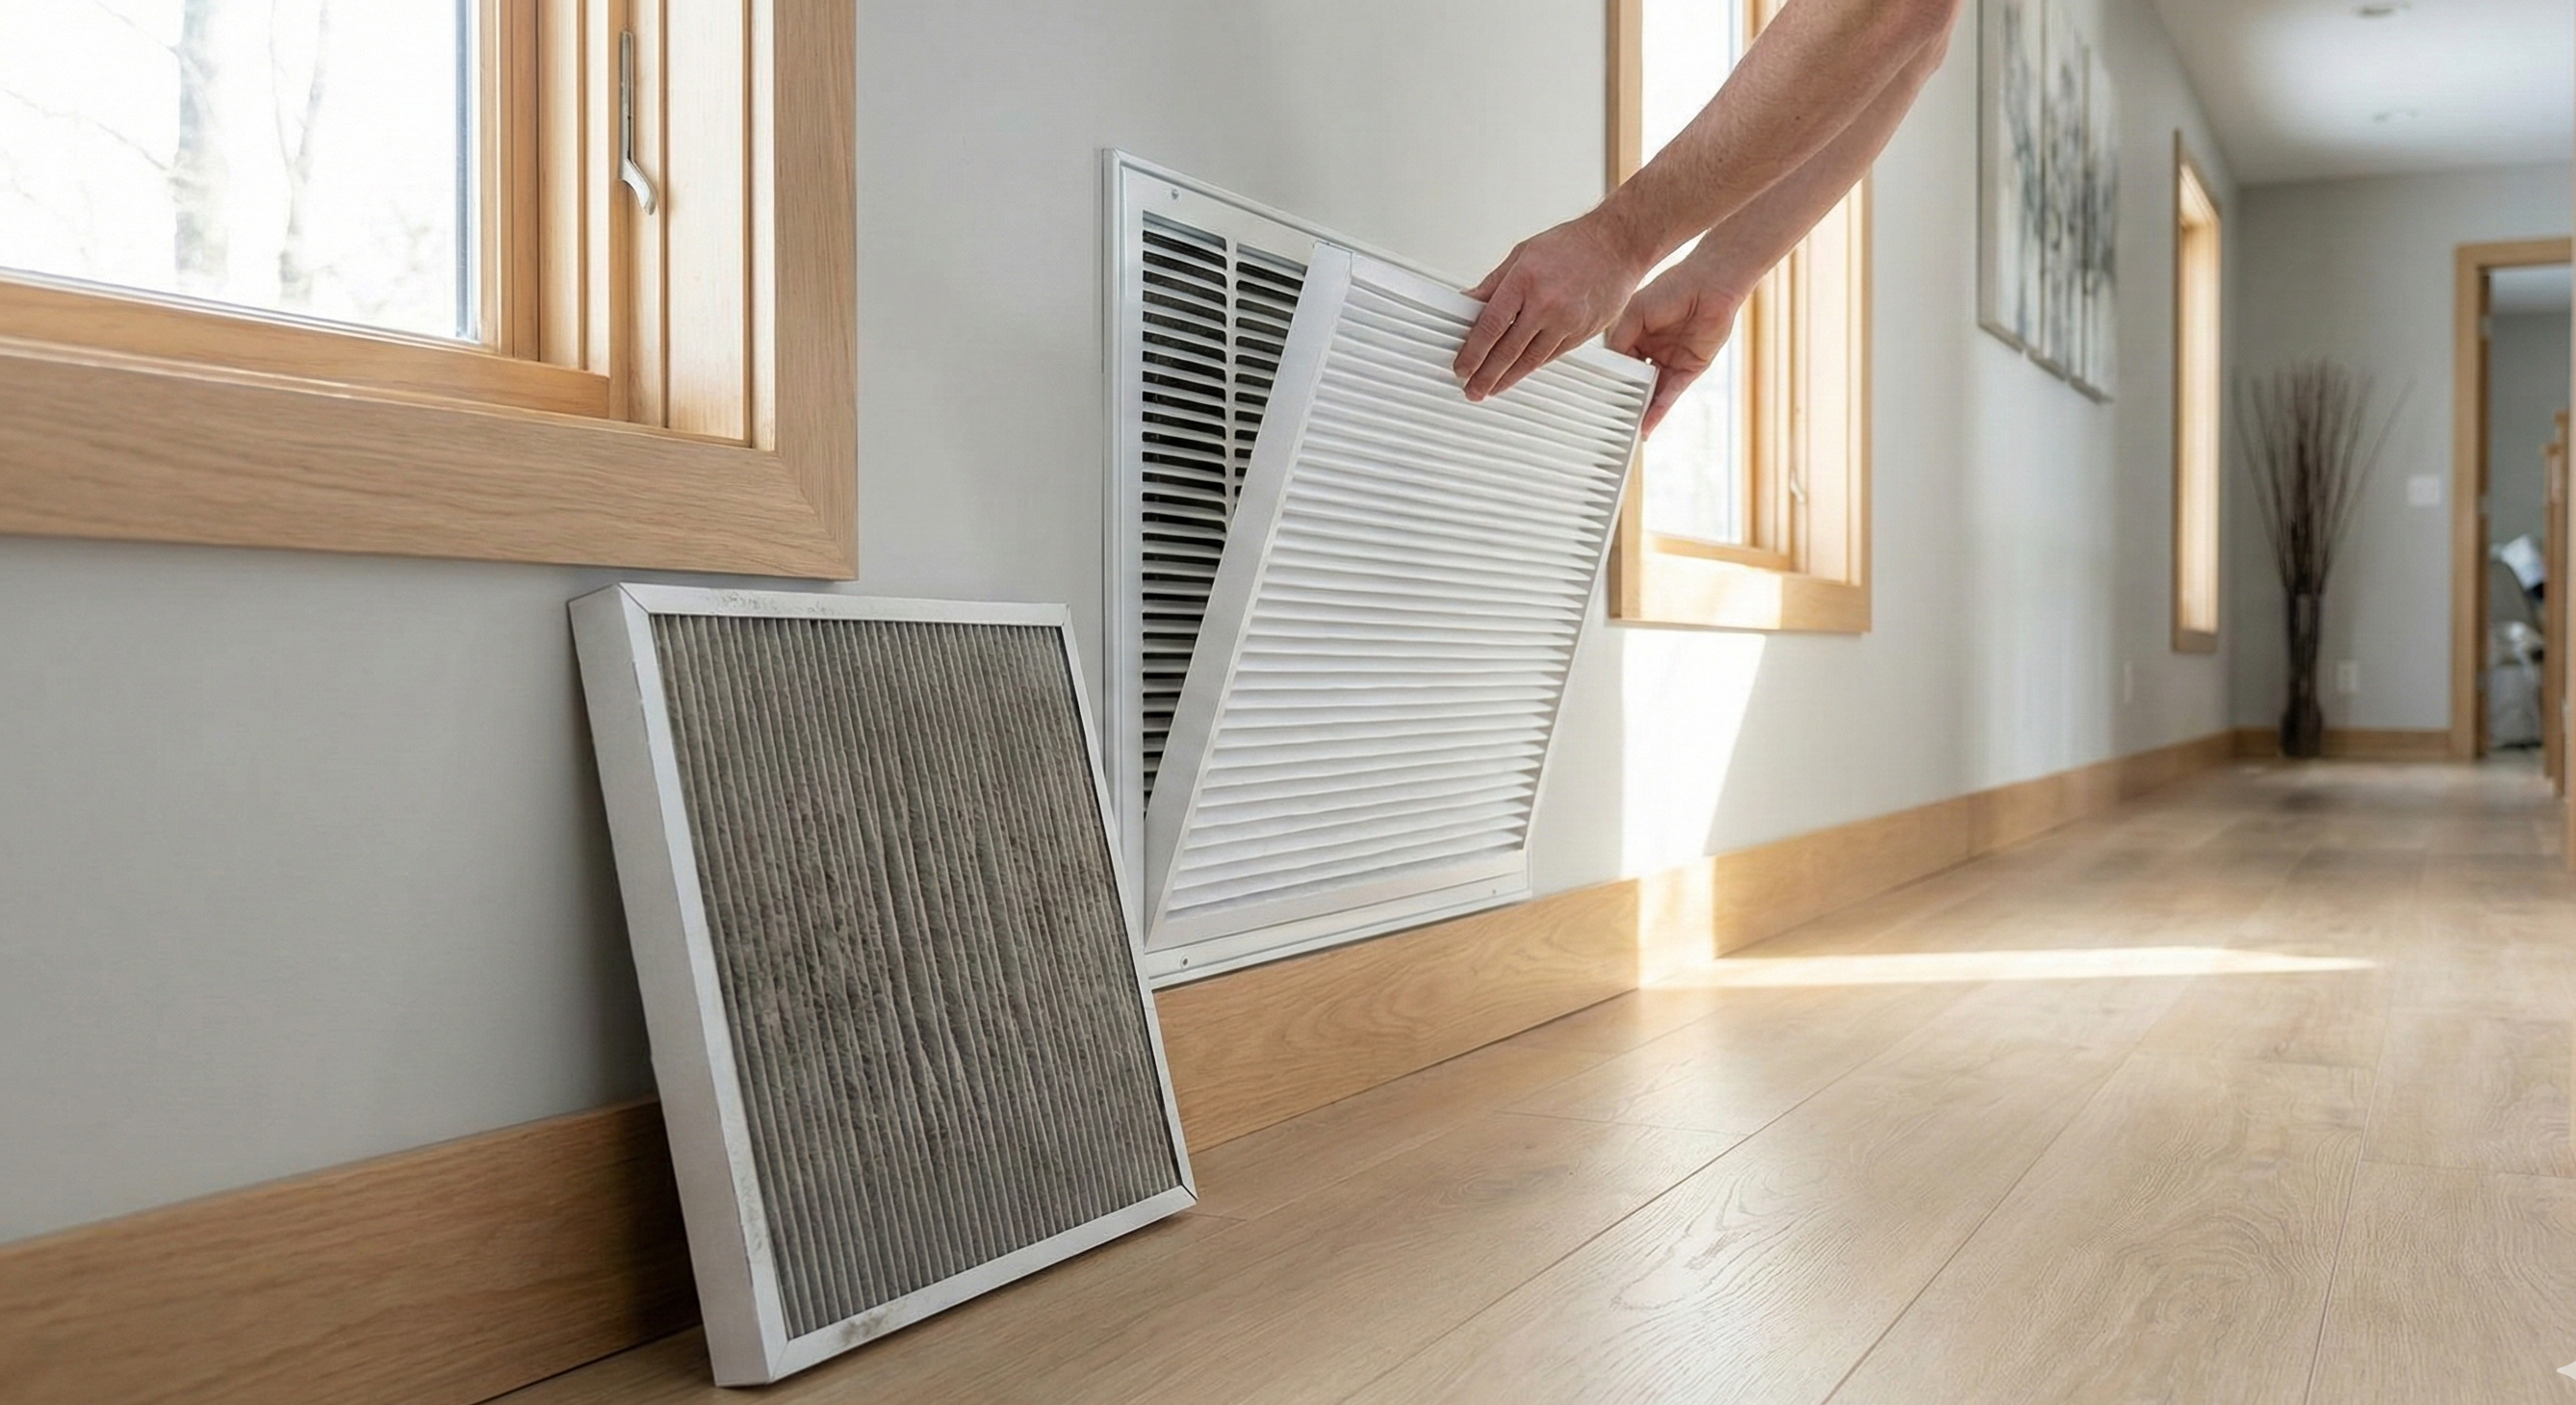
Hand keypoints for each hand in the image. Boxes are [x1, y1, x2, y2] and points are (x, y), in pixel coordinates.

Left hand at [1453, 214, 1651, 401]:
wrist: (1618, 245)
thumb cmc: (1573, 244)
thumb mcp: (1523, 254)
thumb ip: (1493, 284)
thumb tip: (1468, 303)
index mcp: (1525, 281)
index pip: (1490, 326)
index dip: (1472, 352)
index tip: (1462, 366)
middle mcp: (1546, 304)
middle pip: (1508, 350)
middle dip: (1486, 376)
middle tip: (1472, 390)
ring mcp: (1567, 321)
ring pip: (1531, 360)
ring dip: (1508, 379)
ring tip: (1491, 389)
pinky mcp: (1582, 333)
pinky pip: (1551, 357)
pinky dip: (1532, 368)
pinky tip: (1519, 374)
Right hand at [1607, 260, 1749, 436]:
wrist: (1709, 286)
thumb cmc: (1672, 289)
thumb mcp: (1634, 313)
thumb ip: (1619, 341)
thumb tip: (1608, 370)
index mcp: (1636, 335)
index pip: (1617, 362)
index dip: (1606, 378)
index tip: (1591, 396)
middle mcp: (1652, 350)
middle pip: (1633, 381)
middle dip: (1622, 399)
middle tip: (1605, 419)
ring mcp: (1671, 361)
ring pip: (1651, 391)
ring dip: (1640, 410)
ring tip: (1624, 430)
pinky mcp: (1690, 369)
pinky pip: (1670, 394)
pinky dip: (1658, 410)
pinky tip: (1647, 424)